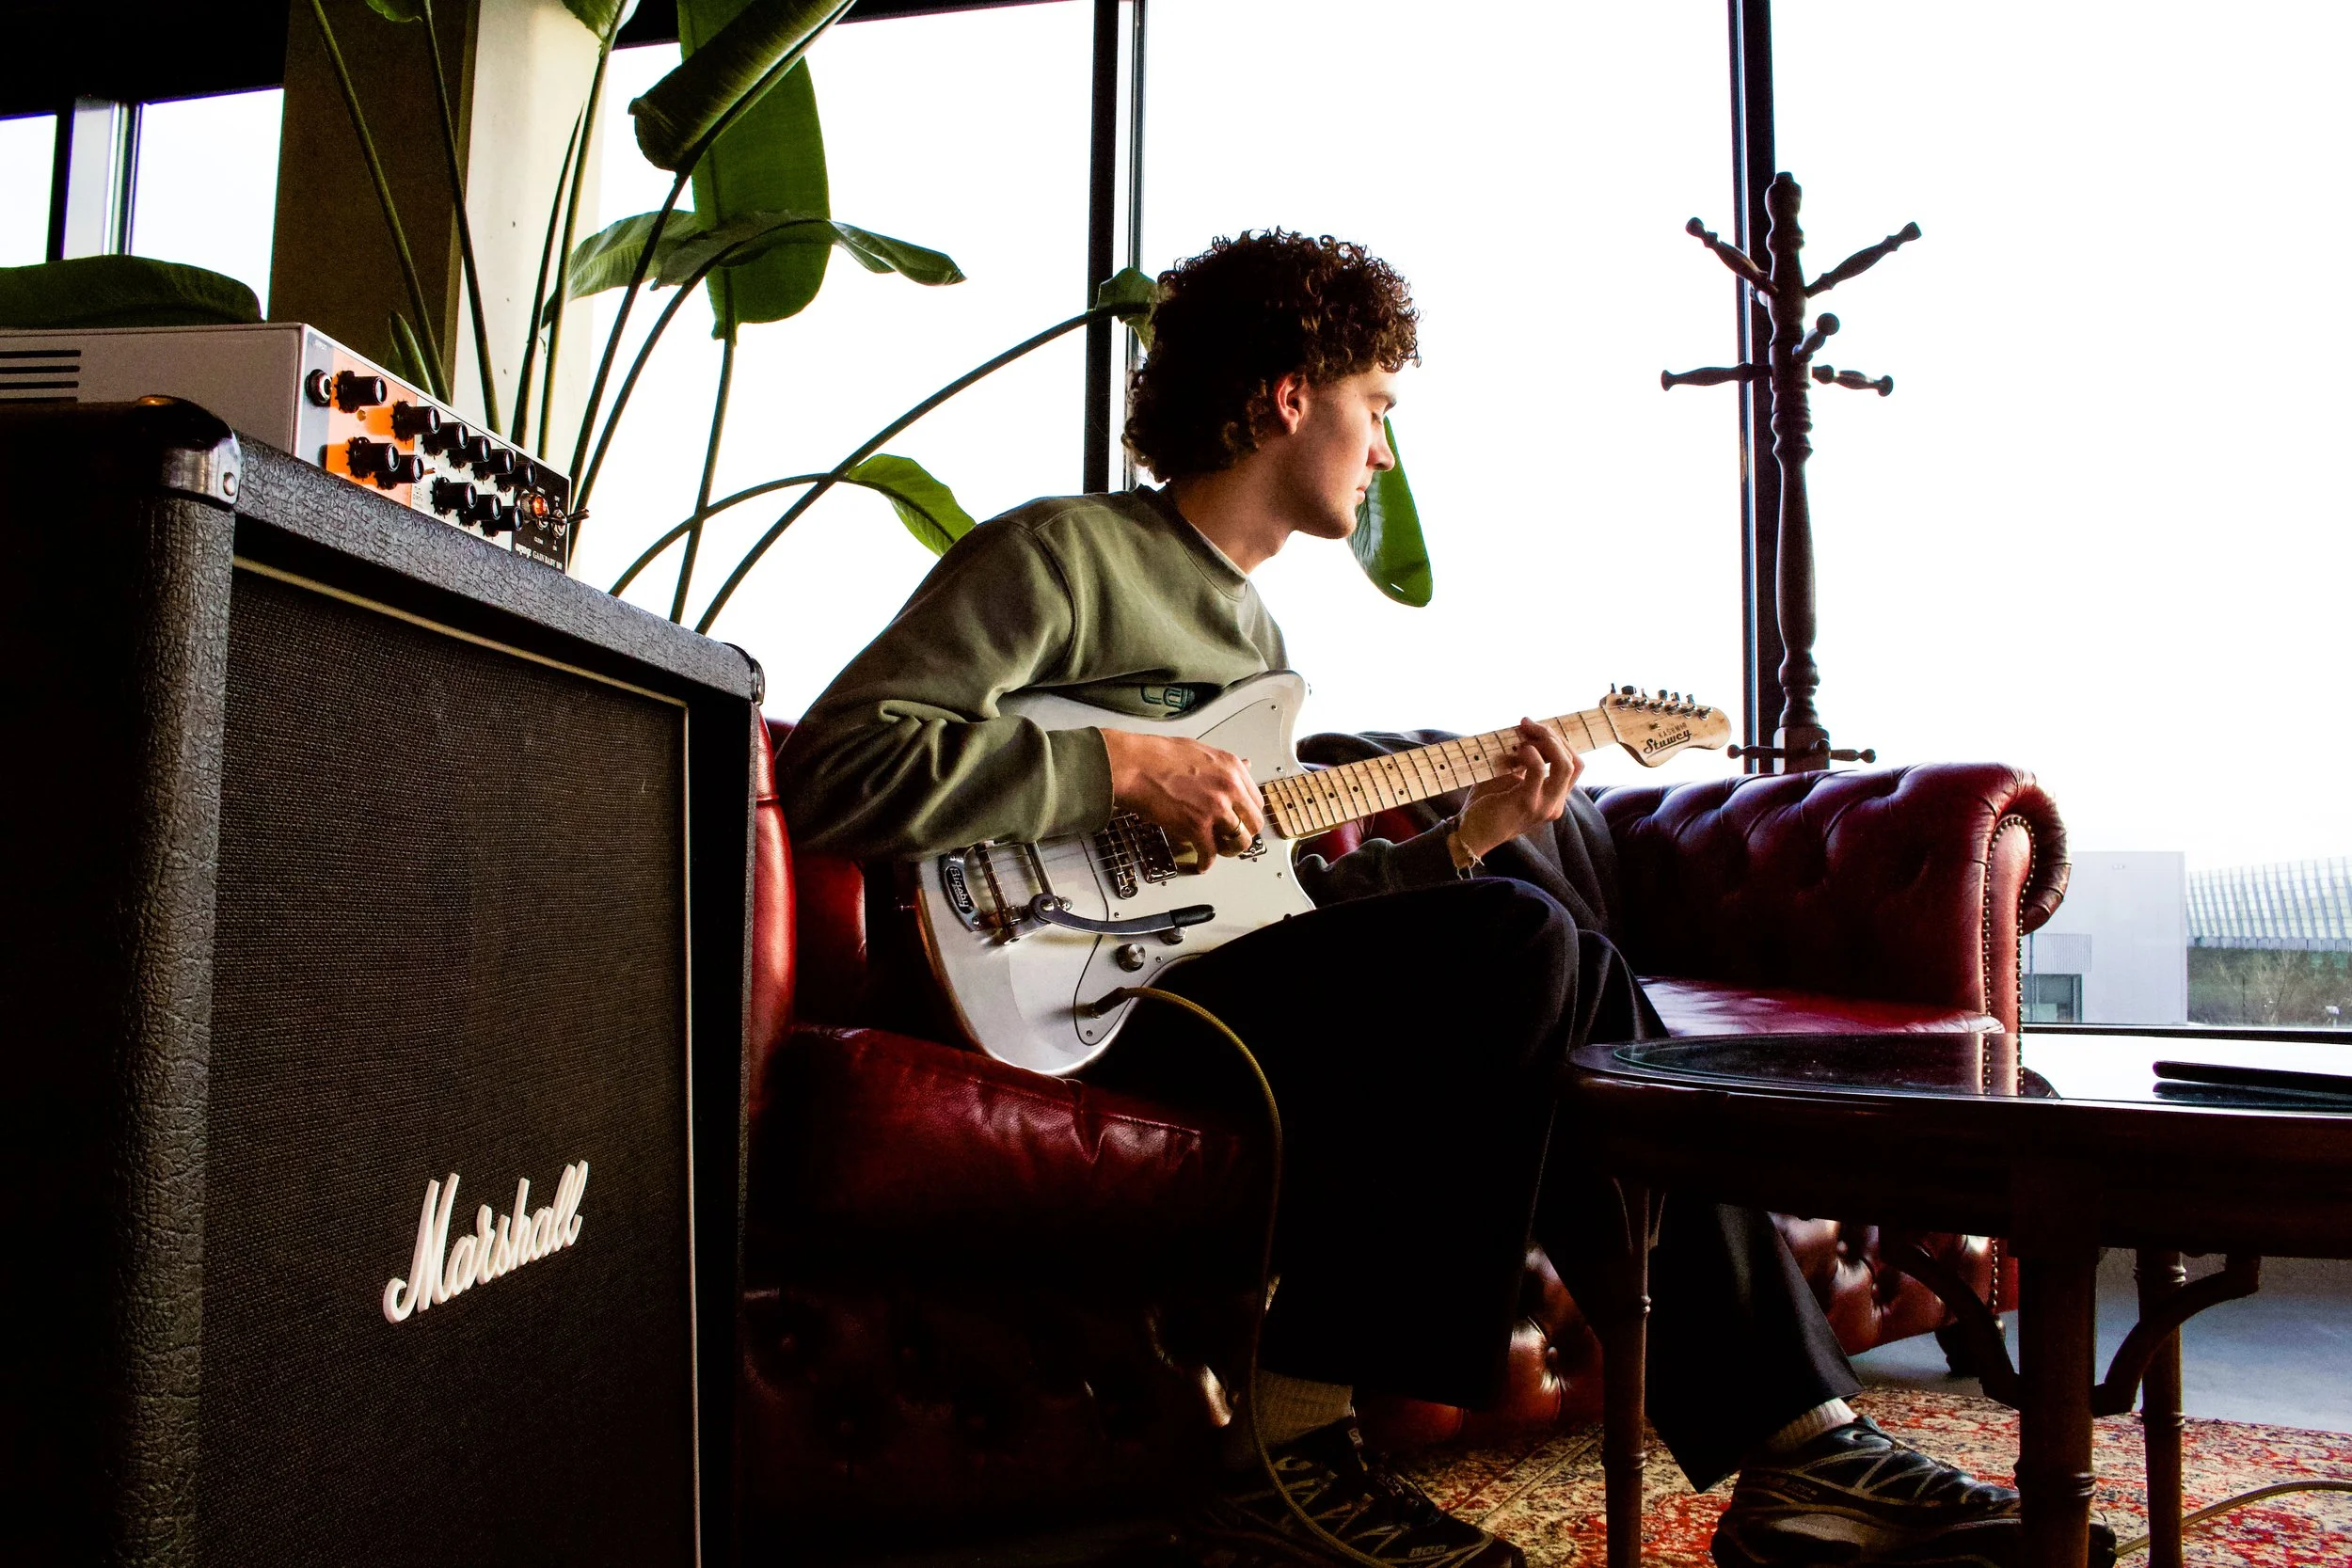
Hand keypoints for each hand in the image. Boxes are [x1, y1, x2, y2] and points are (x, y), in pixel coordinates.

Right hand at [1099, 728, 1264, 865]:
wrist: (1135, 765)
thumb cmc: (1158, 756)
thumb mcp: (1202, 752)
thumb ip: (1225, 766)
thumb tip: (1245, 765)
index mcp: (1233, 768)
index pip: (1256, 800)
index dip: (1248, 814)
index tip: (1241, 819)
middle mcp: (1230, 788)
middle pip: (1254, 823)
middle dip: (1244, 833)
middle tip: (1233, 837)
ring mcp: (1215, 808)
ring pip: (1239, 841)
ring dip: (1229, 849)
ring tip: (1220, 851)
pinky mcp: (1197, 826)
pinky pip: (1210, 853)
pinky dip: (1205, 862)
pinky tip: (1202, 863)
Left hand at [1457, 719, 1579, 859]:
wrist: (1470, 833)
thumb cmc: (1488, 804)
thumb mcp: (1510, 779)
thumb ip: (1524, 762)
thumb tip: (1528, 734)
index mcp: (1554, 798)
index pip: (1573, 765)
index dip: (1559, 742)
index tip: (1534, 728)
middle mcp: (1555, 804)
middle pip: (1574, 762)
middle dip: (1553, 737)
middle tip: (1528, 725)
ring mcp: (1544, 805)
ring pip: (1565, 765)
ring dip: (1547, 741)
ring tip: (1524, 734)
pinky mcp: (1527, 803)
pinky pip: (1539, 771)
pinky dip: (1531, 754)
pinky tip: (1520, 748)